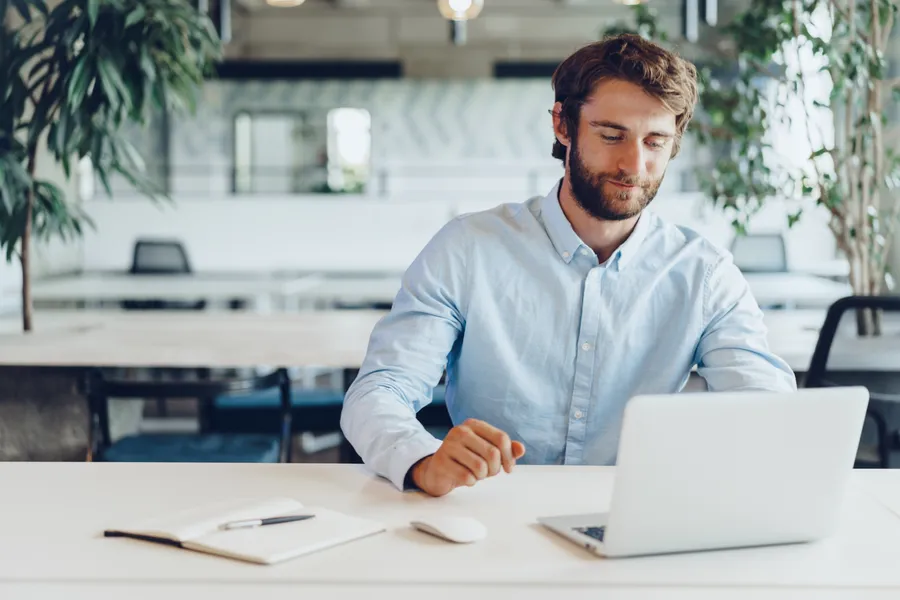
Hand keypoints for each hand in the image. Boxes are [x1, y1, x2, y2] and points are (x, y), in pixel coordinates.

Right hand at [411, 418, 525, 496]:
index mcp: (473, 424)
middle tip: (489, 473)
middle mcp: (460, 431)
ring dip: (482, 476)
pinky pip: (467, 477)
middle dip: (495, 469)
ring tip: (476, 474)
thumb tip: (521, 449)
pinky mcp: (441, 462)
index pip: (501, 438)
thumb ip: (506, 449)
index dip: (509, 457)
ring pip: (480, 466)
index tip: (508, 468)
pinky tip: (465, 478)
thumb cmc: (466, 460)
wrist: (437, 471)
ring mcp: (448, 445)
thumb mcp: (487, 452)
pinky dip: (471, 482)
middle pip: (493, 453)